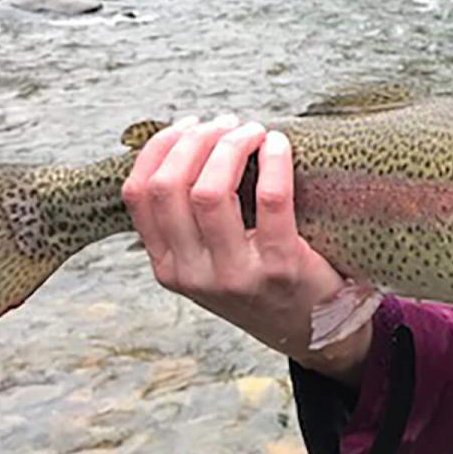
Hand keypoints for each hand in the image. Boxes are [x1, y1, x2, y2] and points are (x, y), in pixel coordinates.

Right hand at [121, 115, 371, 384]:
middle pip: (170, 187)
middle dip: (196, 140)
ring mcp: (233, 275)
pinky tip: (279, 145)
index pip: (138, 194)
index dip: (160, 148)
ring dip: (230, 146)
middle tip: (226, 123)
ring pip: (210, 191)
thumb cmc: (263, 281)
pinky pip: (270, 198)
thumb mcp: (211, 262)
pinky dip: (273, 161)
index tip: (187, 124)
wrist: (314, 331)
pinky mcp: (279, 268)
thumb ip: (192, 221)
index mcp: (168, 267)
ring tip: (252, 130)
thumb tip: (191, 139)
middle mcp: (192, 274)